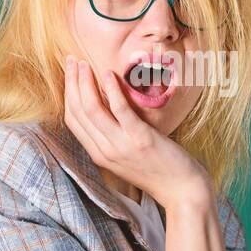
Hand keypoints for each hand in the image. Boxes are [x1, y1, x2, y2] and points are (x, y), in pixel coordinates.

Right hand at [63, 54, 212, 210]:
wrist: (182, 190)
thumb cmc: (158, 170)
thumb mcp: (127, 155)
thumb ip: (113, 135)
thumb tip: (107, 106)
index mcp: (99, 154)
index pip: (73, 120)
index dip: (68, 93)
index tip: (70, 72)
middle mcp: (105, 151)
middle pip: (78, 112)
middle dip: (72, 83)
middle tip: (72, 60)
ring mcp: (121, 146)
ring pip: (92, 109)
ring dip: (86, 83)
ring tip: (85, 64)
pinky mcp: (140, 139)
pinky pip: (120, 111)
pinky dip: (112, 90)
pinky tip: (109, 74)